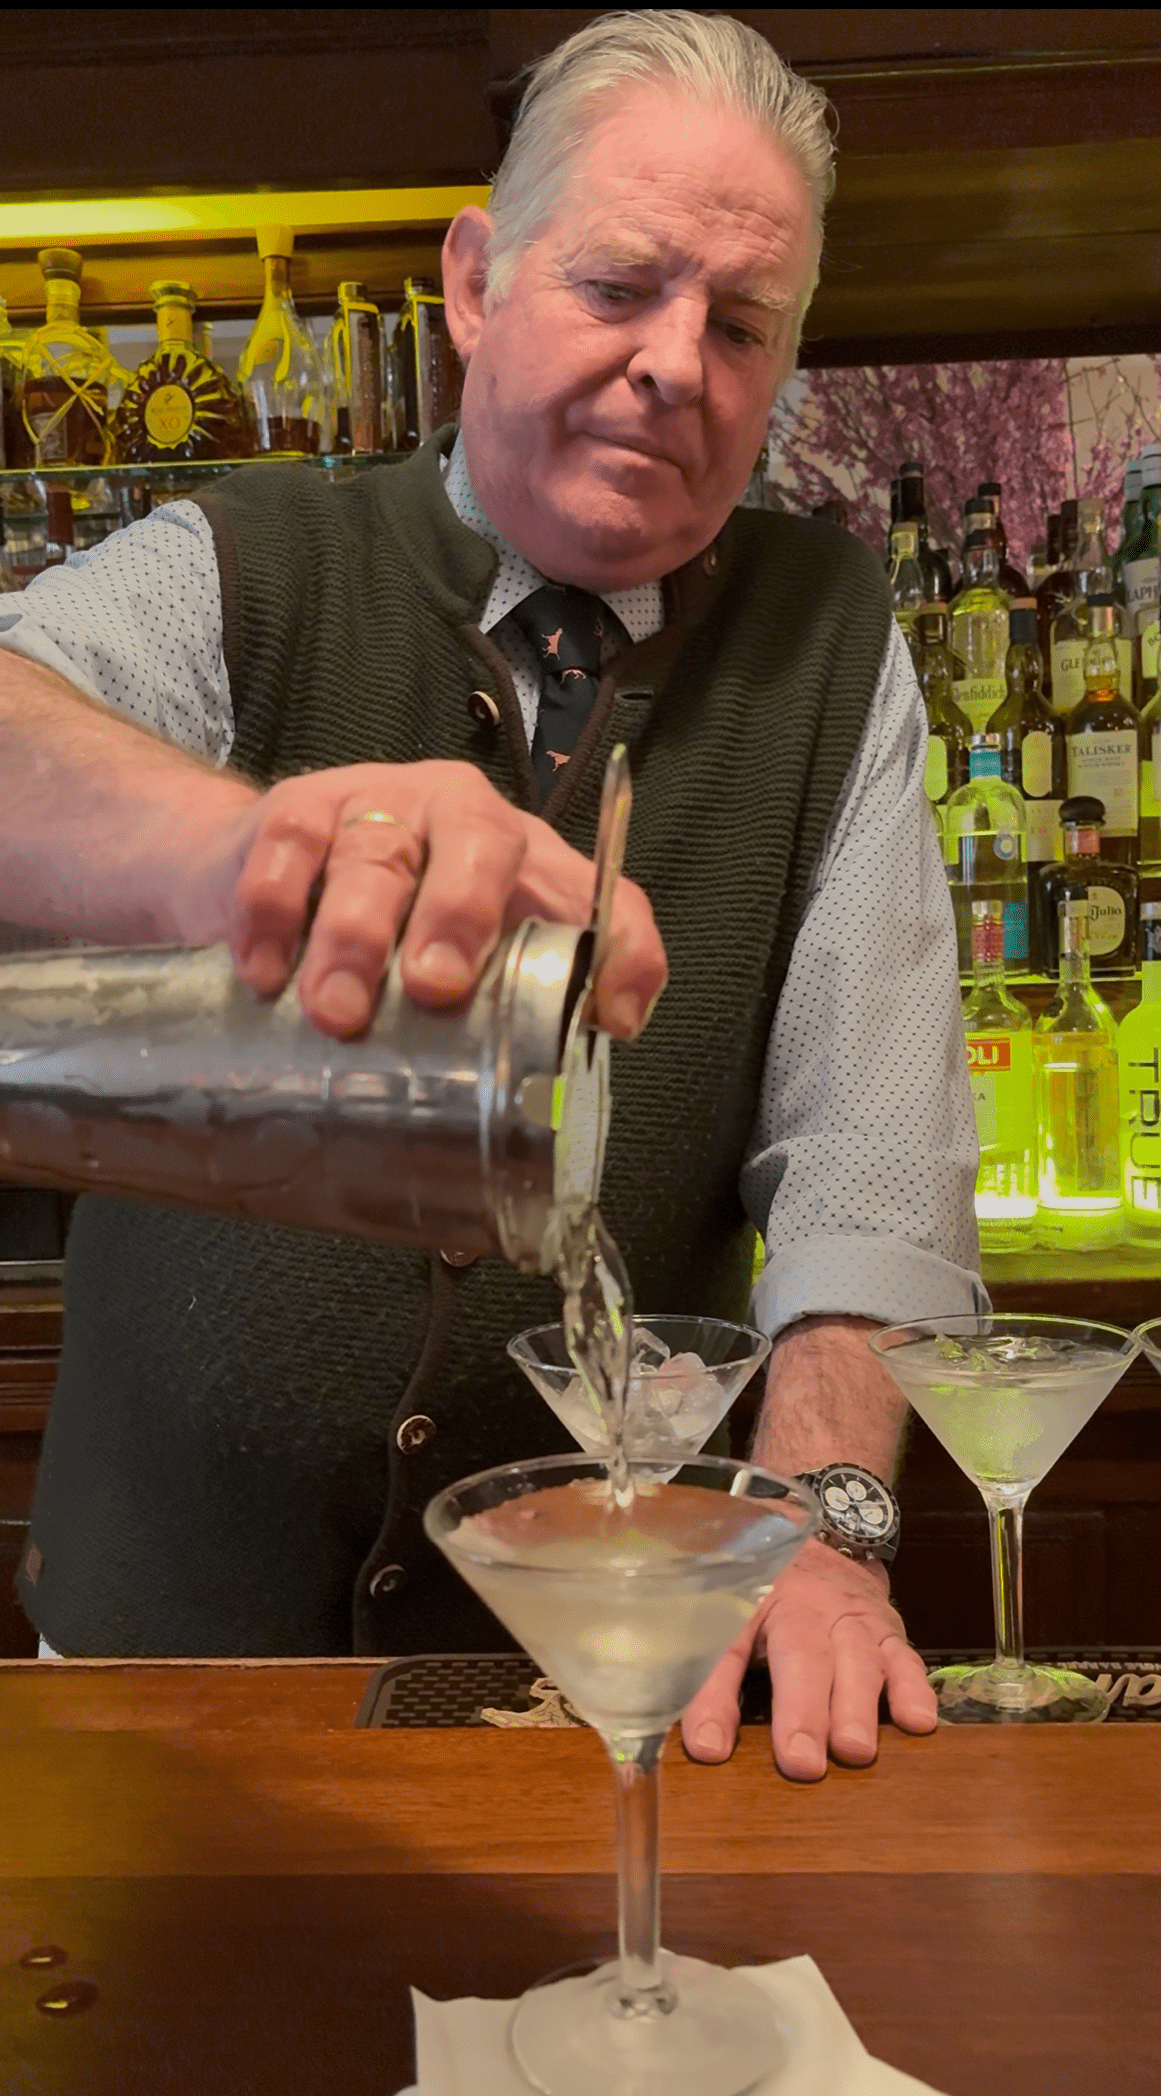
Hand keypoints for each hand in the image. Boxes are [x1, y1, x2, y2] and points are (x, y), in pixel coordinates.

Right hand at [194, 759, 665, 1039]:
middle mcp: (458, 813)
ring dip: (355, 936)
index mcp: (521, 858)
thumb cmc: (389, 923)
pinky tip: (265, 972)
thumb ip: (534, 996)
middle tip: (434, 987)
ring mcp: (376, 804)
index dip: (619, 948)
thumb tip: (598, 1042)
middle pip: (481, 844)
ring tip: (336, 1011)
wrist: (266, 864)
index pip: (595, 890)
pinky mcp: (294, 810)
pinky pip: (286, 850)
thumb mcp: (466, 957)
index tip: (604, 1015)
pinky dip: (272, 914)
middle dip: (460, 916)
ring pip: (376, 853)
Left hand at [681, 1539, 936, 1779]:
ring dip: (857, 1706)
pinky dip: (914, 1689)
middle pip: (802, 1656)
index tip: (707, 1747)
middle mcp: (804, 1607)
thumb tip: (680, 1742)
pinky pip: (905, 1658)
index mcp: (748, 1598)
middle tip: (801, 1763)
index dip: (714, 1697)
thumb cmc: (761, 1590)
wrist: (819, 1537)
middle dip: (802, 1711)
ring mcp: (852, 1619)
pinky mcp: (889, 1633)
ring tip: (854, 1751)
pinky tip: (917, 1721)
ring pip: (857, 1658)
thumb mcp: (725, 1614)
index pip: (725, 1647)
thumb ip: (704, 1673)